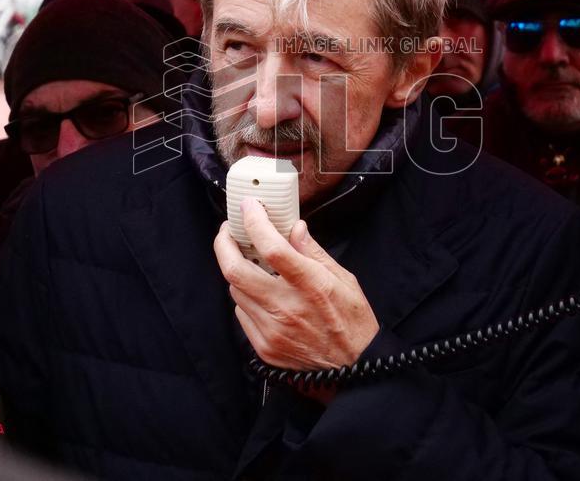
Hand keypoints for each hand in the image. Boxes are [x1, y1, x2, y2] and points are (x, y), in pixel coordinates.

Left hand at [213, 198, 378, 371]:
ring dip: (238, 271)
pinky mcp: (264, 347)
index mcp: (311, 286)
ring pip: (236, 291)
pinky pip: (242, 313)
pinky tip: (261, 293)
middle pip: (235, 271)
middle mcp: (287, 308)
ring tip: (250, 262)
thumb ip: (314, 253)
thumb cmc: (353, 323)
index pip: (272, 247)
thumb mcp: (345, 280)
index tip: (250, 208)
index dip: (255, 222)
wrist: (354, 372)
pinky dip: (246, 297)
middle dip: (224, 244)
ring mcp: (272, 330)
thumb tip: (295, 228)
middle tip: (229, 231)